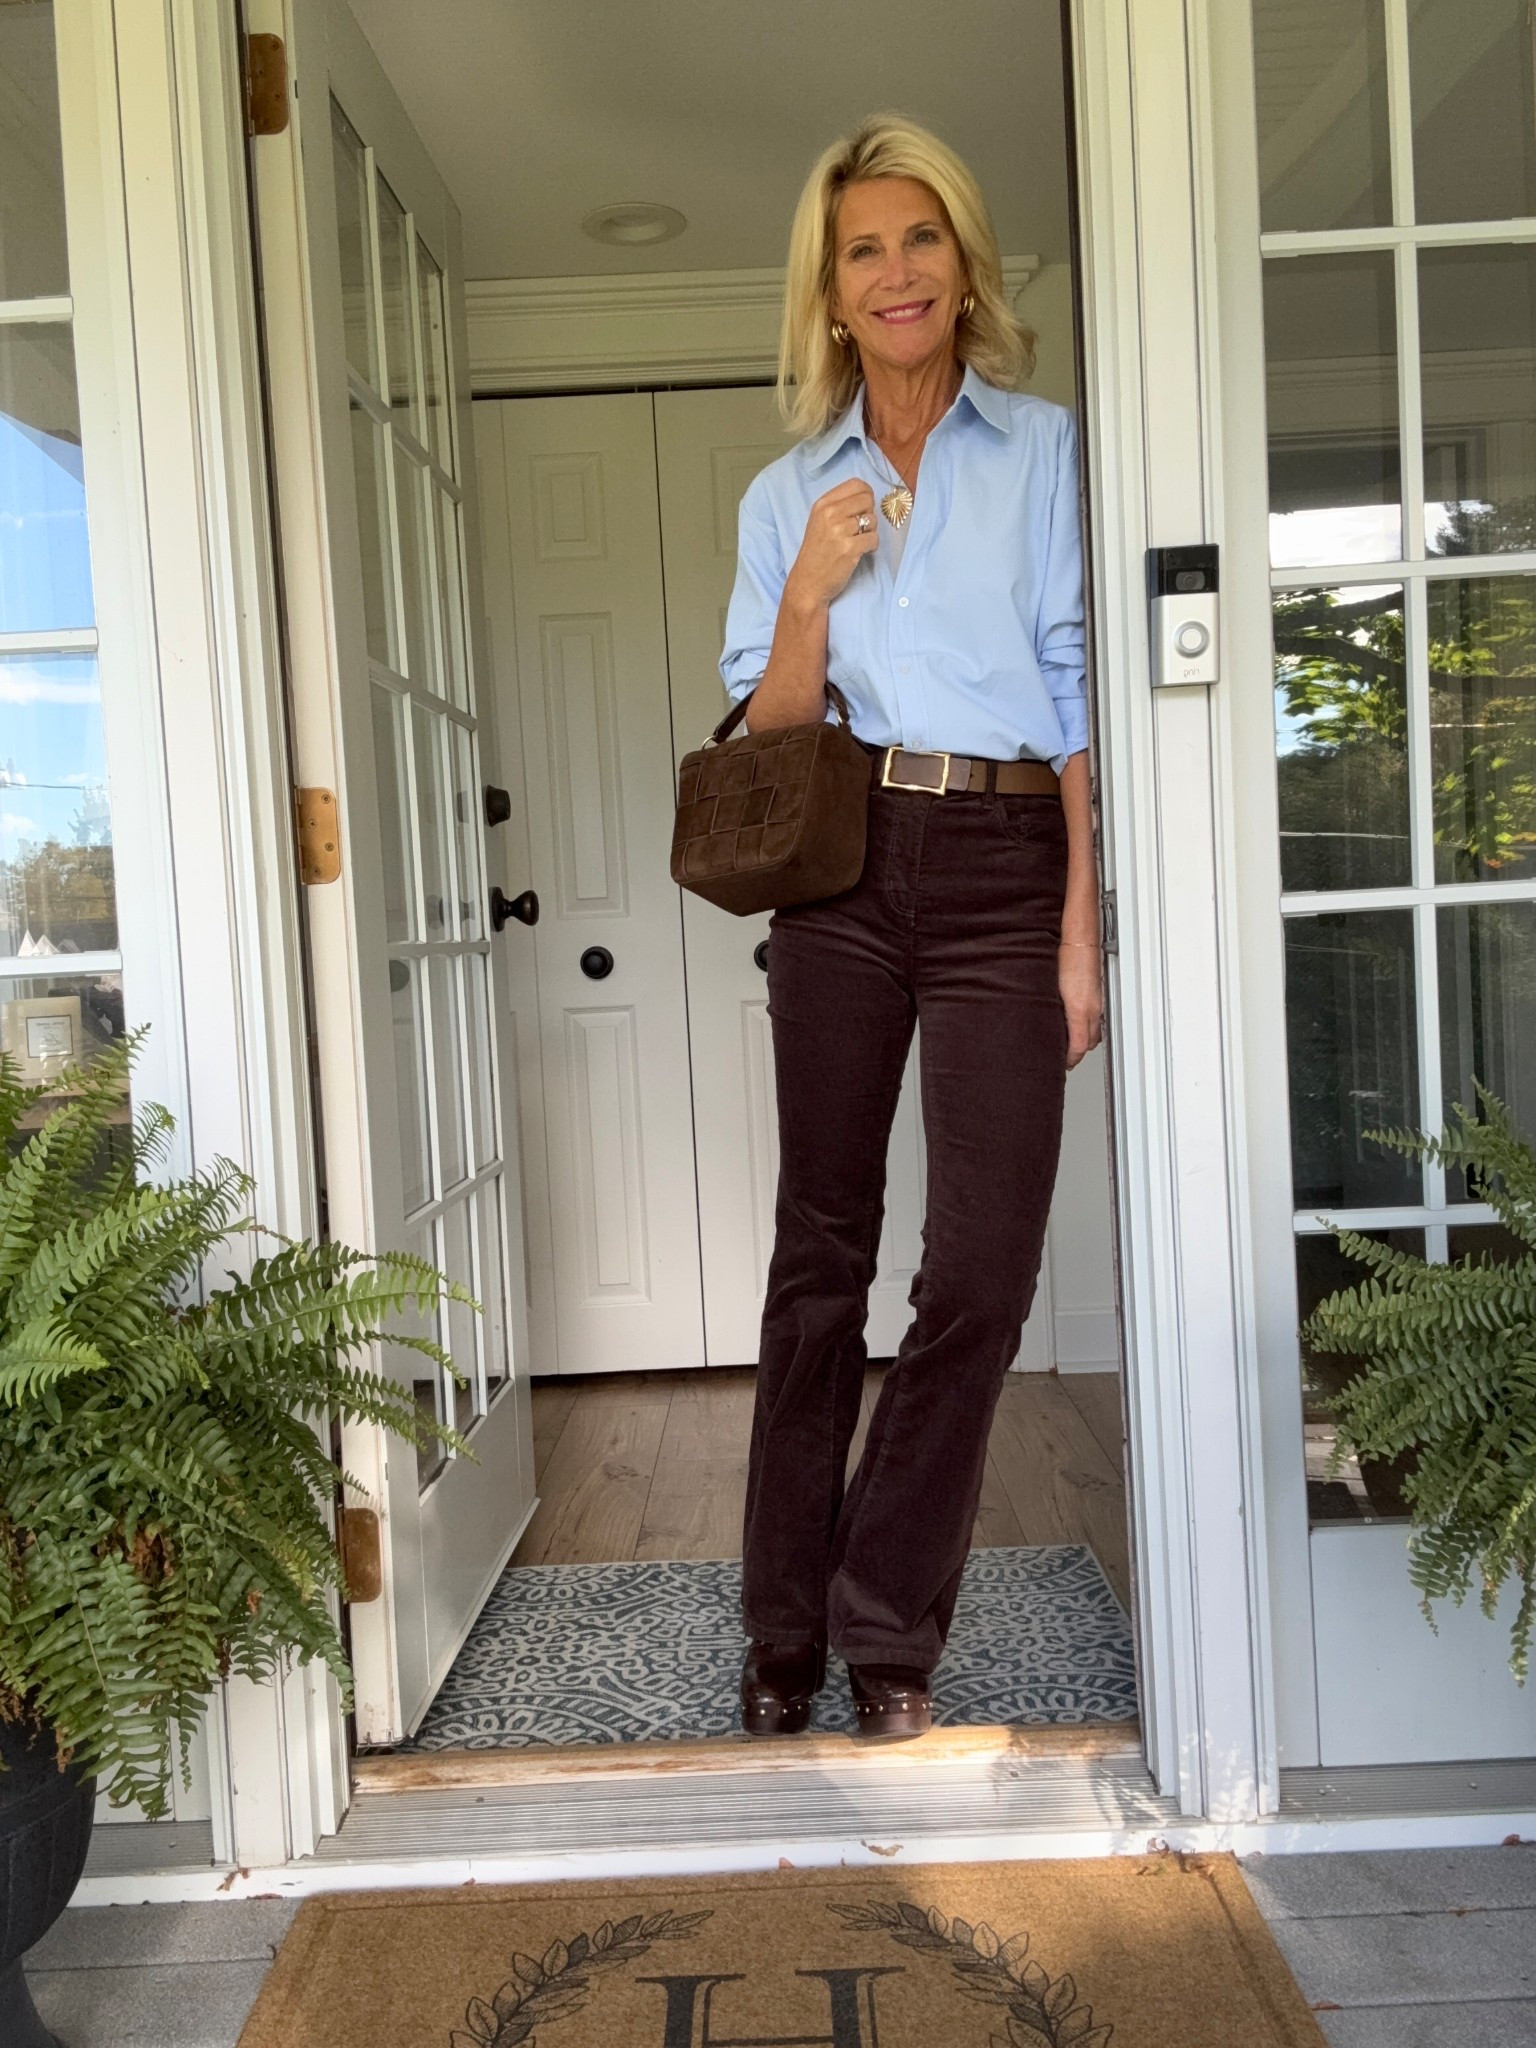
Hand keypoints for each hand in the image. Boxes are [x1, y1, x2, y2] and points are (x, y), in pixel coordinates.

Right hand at [783, 479, 879, 611]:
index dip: (866, 495)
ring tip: (858, 542)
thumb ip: (838, 506)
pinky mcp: (850, 548)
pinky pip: (874, 539)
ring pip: (873, 520)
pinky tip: (861, 552)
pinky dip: (872, 547)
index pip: (856, 484)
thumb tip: (867, 497)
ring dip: (870, 532)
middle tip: (860, 528)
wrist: (808, 582)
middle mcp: (830, 514)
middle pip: (868, 500)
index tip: (863, 508)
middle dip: (869, 514)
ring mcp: (840, 531)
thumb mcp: (819, 522)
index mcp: (823, 504)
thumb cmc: (816, 552)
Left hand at [1058, 942, 1103, 1070]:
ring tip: (1068, 1044)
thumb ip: (1049, 1013)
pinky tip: (1077, 1025)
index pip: (1078, 1047)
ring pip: (1095, 1033)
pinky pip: (1096, 1020)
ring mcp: (1098, 1003)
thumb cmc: (1064, 960)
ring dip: (1083, 1041)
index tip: (1061, 1063)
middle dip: (1076, 1053)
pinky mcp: (1098, 996)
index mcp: (1079, 1010)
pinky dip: (1088, 1028)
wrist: (1078, 941)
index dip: (1069, 1059)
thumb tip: (1045, 1028)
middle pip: (1088, 1043)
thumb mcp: (1049, 991)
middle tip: (1062, 1056)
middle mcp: (1092, 1008)